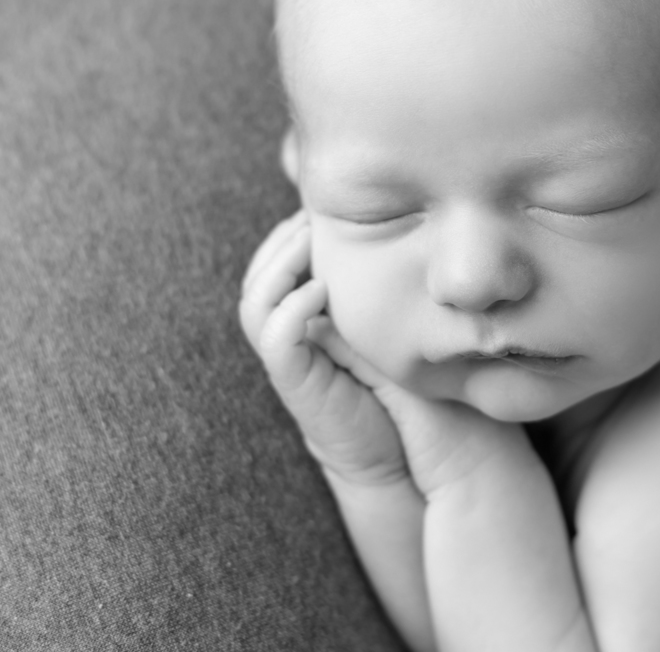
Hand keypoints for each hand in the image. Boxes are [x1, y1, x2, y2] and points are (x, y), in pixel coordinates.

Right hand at [238, 210, 406, 487]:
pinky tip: (318, 290)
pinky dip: (289, 309)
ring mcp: (288, 357)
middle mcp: (289, 332)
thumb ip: (380, 284)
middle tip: (313, 214)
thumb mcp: (389, 321)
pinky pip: (274, 339)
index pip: (277, 258)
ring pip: (254, 301)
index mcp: (305, 313)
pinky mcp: (296, 382)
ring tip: (309, 239)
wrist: (405, 454)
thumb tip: (398, 224)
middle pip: (258, 272)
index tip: (328, 205)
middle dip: (281, 237)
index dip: (292, 227)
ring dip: (278, 263)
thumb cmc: (404, 385)